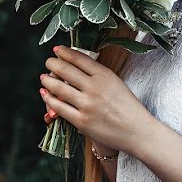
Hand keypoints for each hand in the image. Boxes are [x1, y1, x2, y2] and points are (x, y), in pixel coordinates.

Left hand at [39, 46, 153, 153]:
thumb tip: (74, 65)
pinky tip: (46, 95)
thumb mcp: (116, 82)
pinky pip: (59, 107)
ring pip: (58, 88)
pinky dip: (49, 100)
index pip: (79, 58)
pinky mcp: (81, 121)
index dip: (65, 52)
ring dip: (48, 81)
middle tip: (48, 62)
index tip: (57, 50)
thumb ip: (98, 74)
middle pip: (65, 70)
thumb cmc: (127, 106)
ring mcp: (87, 105)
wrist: (137, 131)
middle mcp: (95, 87)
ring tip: (44, 78)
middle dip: (52, 64)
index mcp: (104, 75)